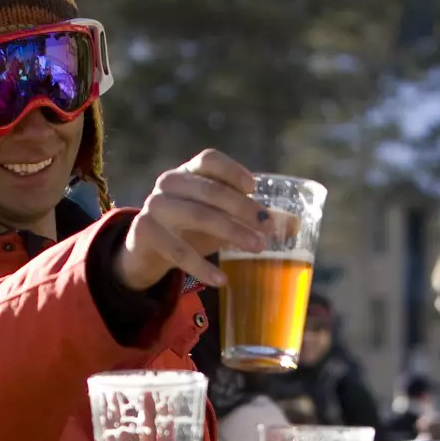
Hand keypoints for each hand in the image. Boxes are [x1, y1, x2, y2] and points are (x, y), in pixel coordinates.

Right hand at [114, 150, 265, 291]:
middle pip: (210, 189)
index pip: (209, 160)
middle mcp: (169, 183)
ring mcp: (155, 206)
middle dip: (243, 208)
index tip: (253, 187)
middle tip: (268, 228)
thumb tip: (294, 224)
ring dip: (231, 232)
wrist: (146, 251)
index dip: (231, 170)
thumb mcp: (219, 218)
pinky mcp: (145, 232)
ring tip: (258, 248)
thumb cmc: (190, 228)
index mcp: (189, 172)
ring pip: (198, 215)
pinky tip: (222, 280)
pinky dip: (202, 266)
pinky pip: (178, 251)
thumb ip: (250, 218)